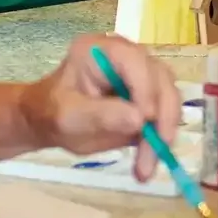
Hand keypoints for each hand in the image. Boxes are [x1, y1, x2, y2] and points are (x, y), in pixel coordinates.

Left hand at [21, 33, 180, 180]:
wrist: (48, 122)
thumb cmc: (50, 113)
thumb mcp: (68, 116)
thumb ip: (101, 115)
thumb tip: (140, 120)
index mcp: (104, 50)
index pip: (136, 62)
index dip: (146, 90)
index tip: (145, 123)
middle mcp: (129, 56)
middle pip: (160, 80)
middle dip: (161, 118)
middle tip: (153, 153)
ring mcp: (141, 75)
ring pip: (169, 98)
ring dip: (164, 133)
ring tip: (145, 168)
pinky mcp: (149, 96)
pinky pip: (165, 114)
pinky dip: (160, 139)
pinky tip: (147, 162)